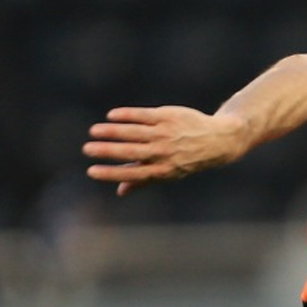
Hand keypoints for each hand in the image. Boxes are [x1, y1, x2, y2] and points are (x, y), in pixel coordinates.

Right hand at [83, 106, 252, 194]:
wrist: (218, 140)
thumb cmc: (188, 159)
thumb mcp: (169, 173)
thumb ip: (143, 180)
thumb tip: (120, 191)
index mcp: (163, 170)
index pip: (133, 174)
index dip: (111, 173)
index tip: (92, 171)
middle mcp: (164, 152)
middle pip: (131, 152)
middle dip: (107, 151)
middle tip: (87, 149)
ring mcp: (166, 133)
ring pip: (134, 132)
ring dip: (112, 131)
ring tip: (95, 131)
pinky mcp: (168, 117)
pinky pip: (143, 115)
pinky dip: (127, 115)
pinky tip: (112, 116)